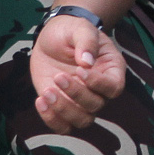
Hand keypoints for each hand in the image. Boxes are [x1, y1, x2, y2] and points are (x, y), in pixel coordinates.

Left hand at [30, 13, 124, 130]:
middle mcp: (99, 90)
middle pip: (96, 106)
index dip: (99, 84)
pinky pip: (62, 126)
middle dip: (76, 94)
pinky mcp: (62, 106)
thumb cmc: (72, 31)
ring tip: (47, 92)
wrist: (53, 38)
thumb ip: (86, 41)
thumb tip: (86, 62)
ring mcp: (80, 101)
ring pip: (82, 121)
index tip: (80, 70)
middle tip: (58, 76)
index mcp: (111, 70)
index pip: (114, 88)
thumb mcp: (80, 28)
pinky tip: (40, 100)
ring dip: (63, 110)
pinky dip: (51, 119)